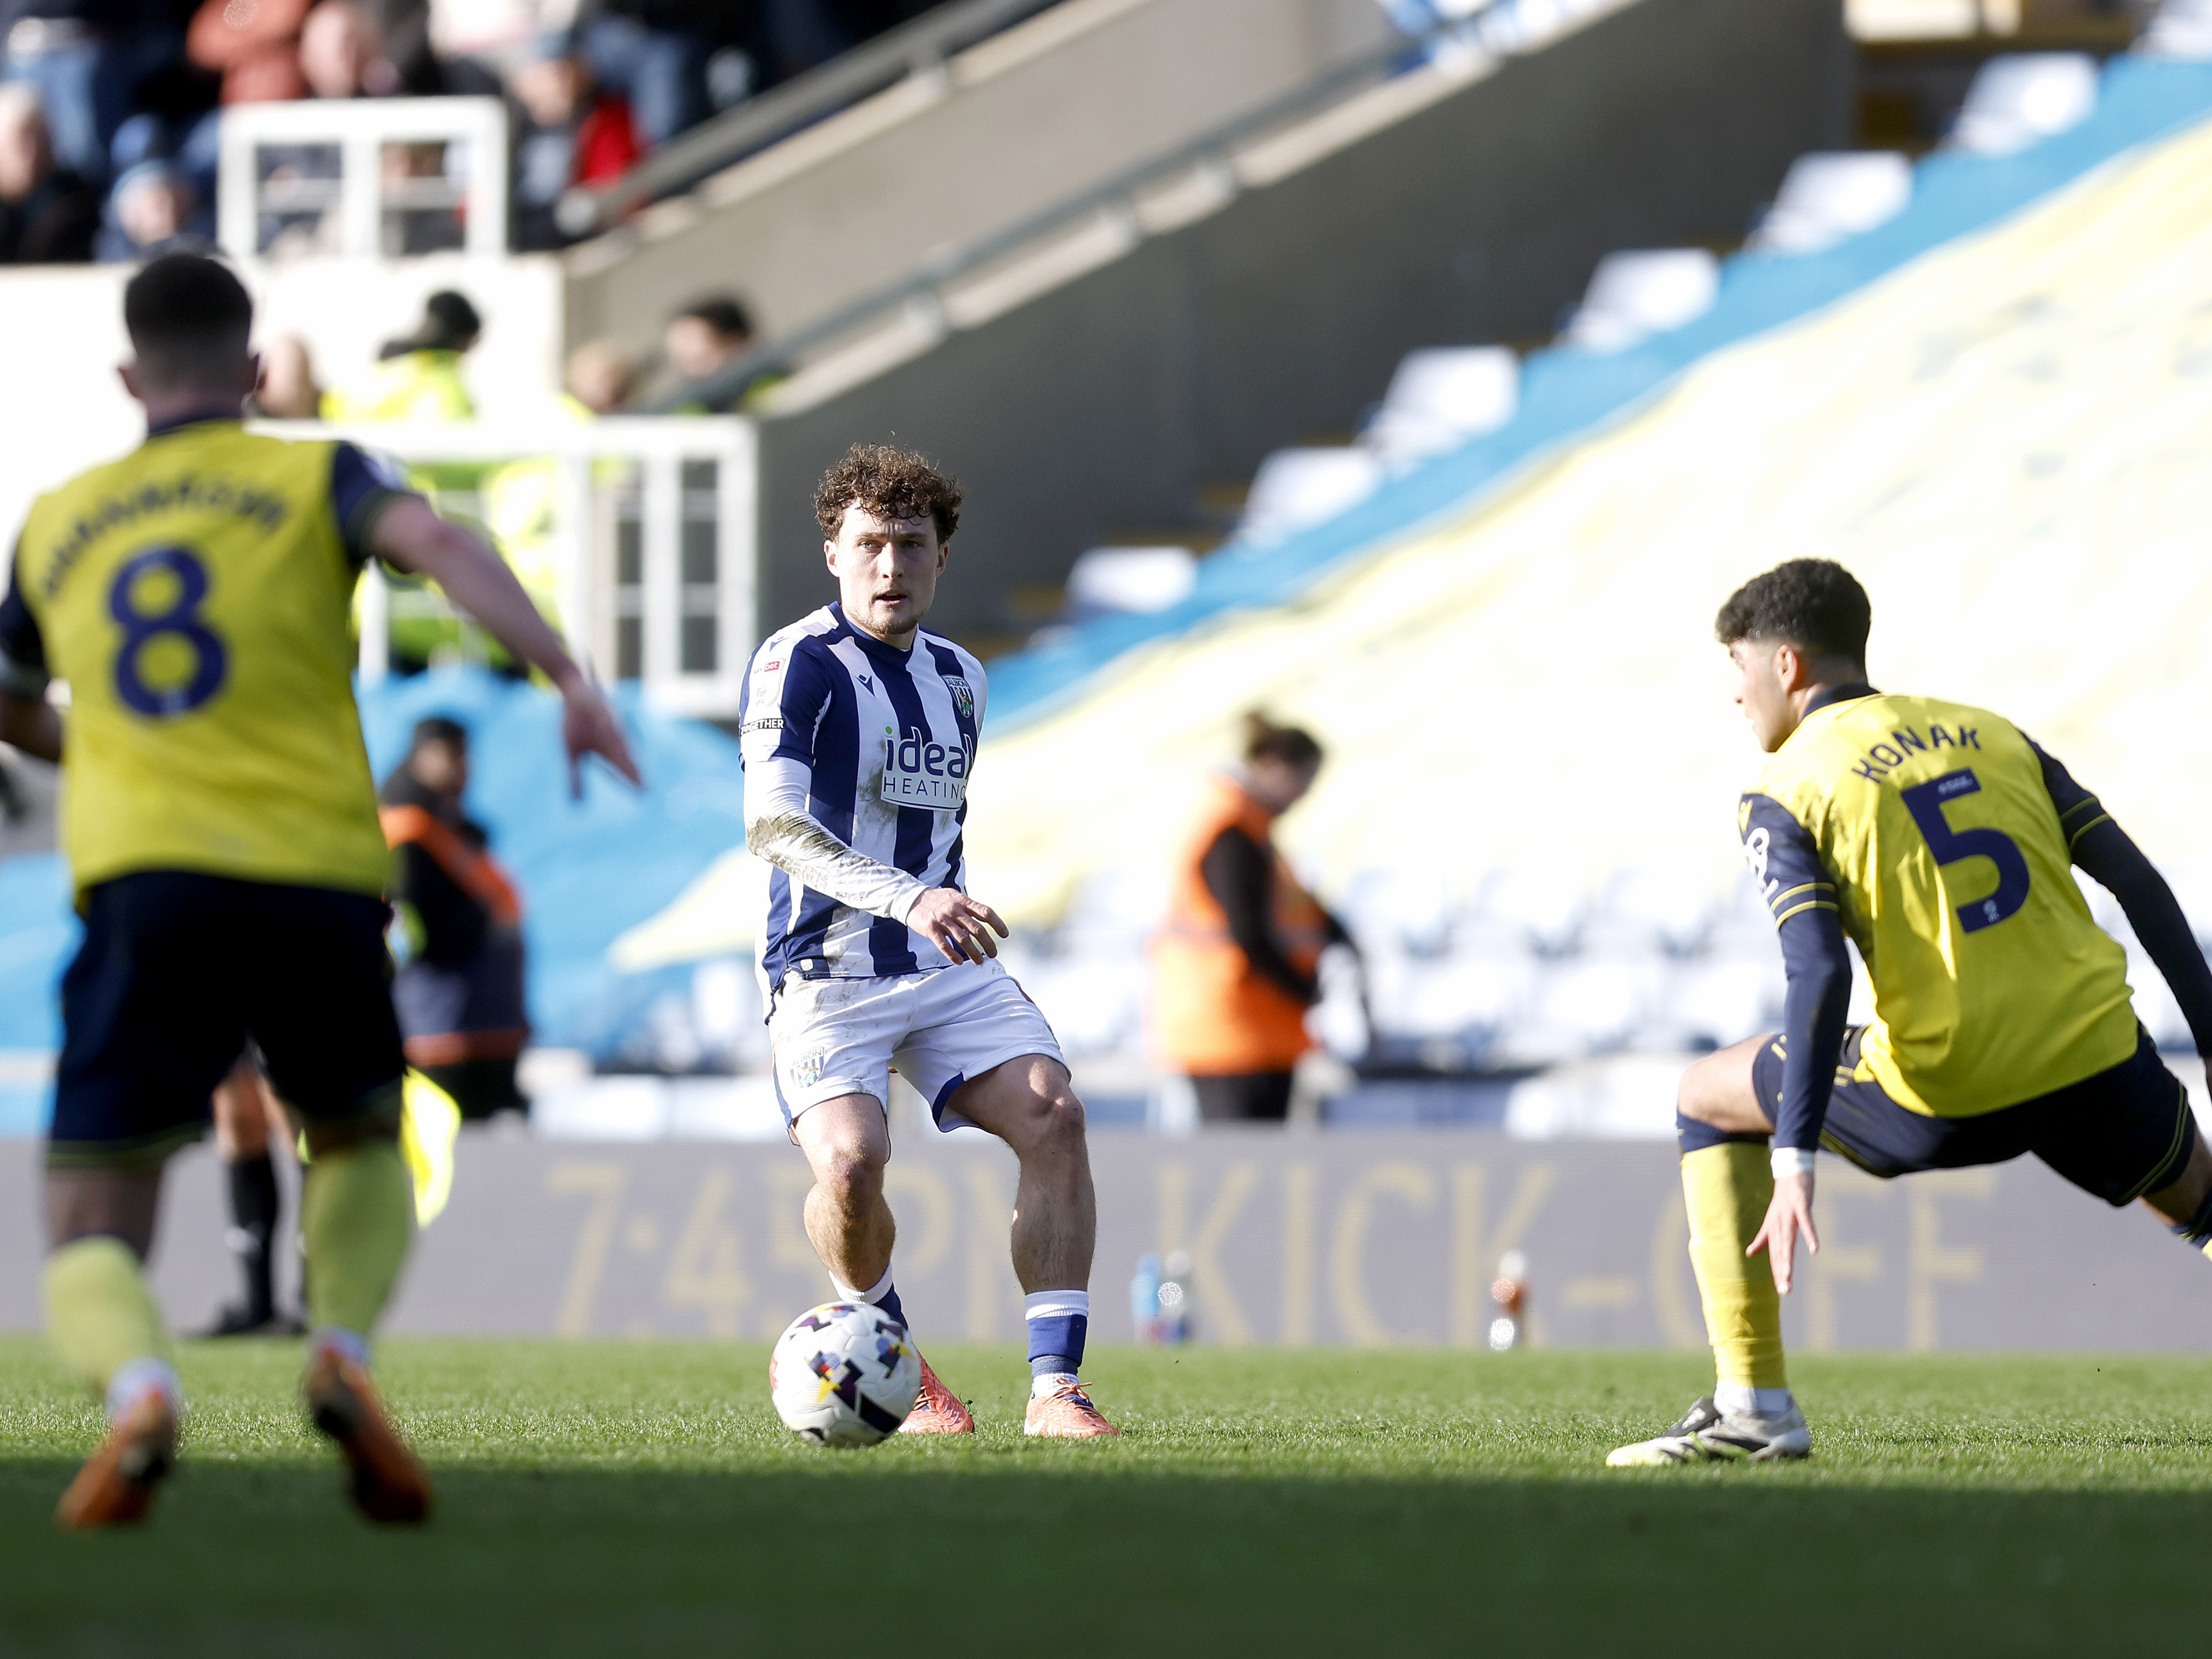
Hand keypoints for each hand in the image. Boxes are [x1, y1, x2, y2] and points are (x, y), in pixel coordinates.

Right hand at [557, 675, 641, 797]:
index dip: (630, 780)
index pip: (622, 767)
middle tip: (644, 787)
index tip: (641, 795)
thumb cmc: (575, 723)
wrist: (572, 694)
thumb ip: (575, 776)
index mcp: (607, 749)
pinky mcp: (601, 707)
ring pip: (618, 738)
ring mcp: (609, 722)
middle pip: (625, 756)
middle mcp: (613, 737)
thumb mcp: (571, 752)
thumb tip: (577, 802)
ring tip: (633, 767)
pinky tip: (608, 728)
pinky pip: (606, 716)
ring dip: (624, 752)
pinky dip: (608, 723)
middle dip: (633, 772)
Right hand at [909, 887, 1007, 964]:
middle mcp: (955, 910)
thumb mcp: (955, 897)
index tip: (1005, 935)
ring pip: (963, 939)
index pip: (986, 912)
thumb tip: (986, 918)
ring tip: (980, 961)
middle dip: (988, 943)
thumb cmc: (937, 899)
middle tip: (994, 953)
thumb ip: (969, 907)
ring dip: (973, 953)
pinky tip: (959, 962)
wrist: (911, 898)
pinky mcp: (931, 929)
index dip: (998, 924)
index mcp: (963, 902)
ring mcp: (943, 920)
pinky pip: (944, 945)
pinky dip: (953, 955)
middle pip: (977, 929)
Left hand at [1747, 1170, 1818, 1293]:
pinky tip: (1815, 1249)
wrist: (1789, 1172)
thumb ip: (1762, 1239)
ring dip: (1788, 1258)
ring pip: (1788, 1240)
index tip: (1782, 1290)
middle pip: (1780, 1251)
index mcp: (1773, 1230)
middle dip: (1782, 1271)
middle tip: (1785, 1290)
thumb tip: (1749, 1253)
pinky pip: (1806, 1223)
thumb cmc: (1783, 1198)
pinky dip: (1810, 1235)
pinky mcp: (1800, 1205)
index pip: (1775, 1255)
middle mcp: (1778, 1224)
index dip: (1778, 1272)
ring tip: (1789, 1276)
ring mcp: (1789, 1215)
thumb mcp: (1771, 1220)